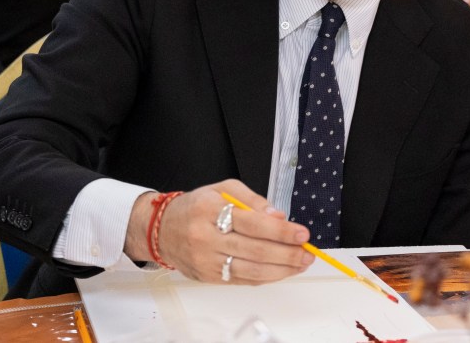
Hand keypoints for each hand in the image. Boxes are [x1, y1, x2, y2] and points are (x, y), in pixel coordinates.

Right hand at [125, 179, 313, 284]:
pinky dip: (267, 277)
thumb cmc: (196, 207)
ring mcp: (207, 261)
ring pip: (252, 271)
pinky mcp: (209, 277)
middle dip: (287, 253)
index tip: (302, 233)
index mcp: (210, 210)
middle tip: (308, 252)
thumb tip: (278, 217)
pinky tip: (282, 271)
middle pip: (256, 250)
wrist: (161, 230)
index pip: (253, 223)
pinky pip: (243, 280)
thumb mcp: (222, 189)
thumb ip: (252, 200)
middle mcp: (207, 238)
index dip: (281, 231)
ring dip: (282, 270)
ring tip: (301, 263)